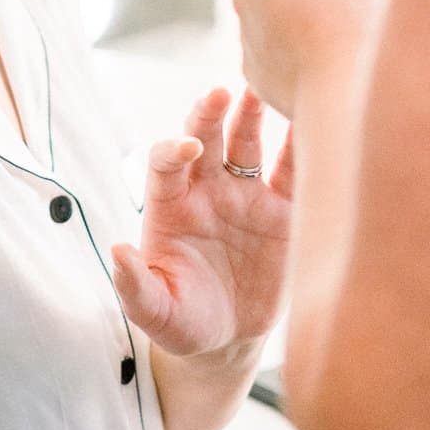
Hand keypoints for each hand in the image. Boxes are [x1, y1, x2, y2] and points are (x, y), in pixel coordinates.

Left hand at [109, 85, 292, 358]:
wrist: (230, 340)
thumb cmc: (185, 323)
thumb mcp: (158, 313)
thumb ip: (136, 287)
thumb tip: (118, 251)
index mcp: (171, 207)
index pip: (165, 164)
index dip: (172, 150)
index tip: (187, 149)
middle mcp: (206, 192)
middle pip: (204, 139)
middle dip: (208, 115)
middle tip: (219, 92)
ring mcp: (245, 197)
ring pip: (246, 144)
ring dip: (250, 115)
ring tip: (258, 89)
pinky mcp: (281, 212)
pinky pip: (291, 172)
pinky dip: (300, 147)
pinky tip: (311, 122)